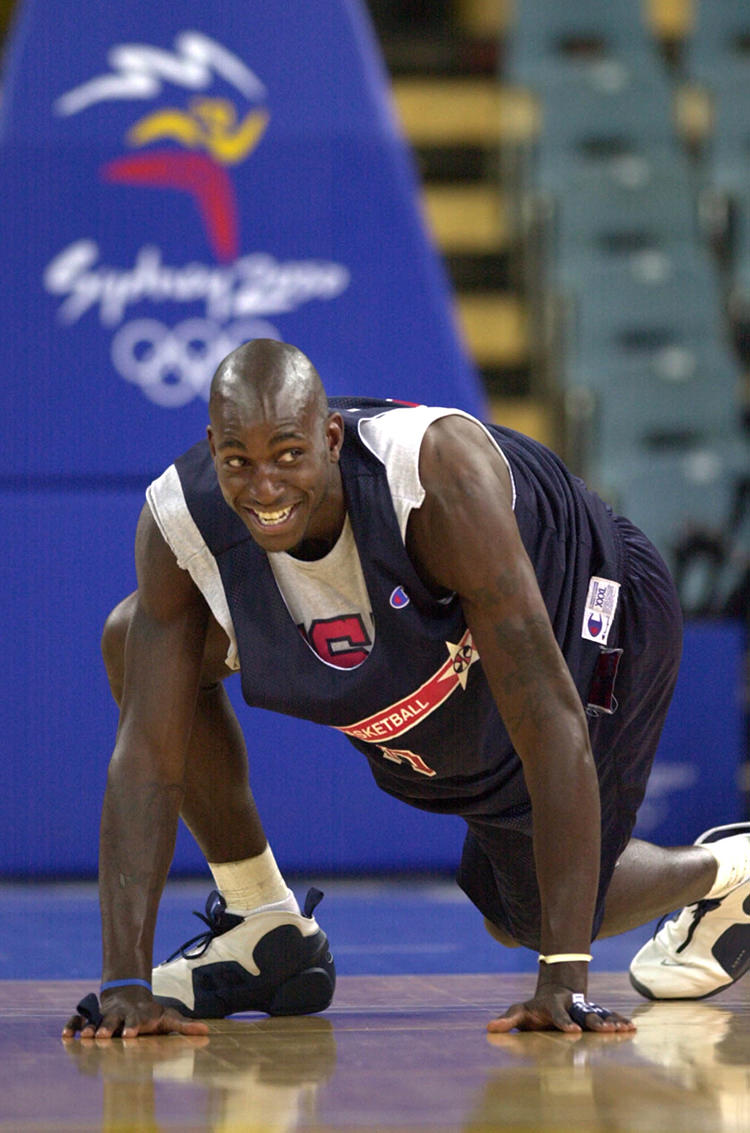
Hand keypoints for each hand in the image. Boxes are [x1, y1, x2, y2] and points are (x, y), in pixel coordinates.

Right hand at [62, 990, 209, 1039]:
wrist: (130, 992)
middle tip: (106, 1035)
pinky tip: (67, 1036)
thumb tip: (207, 1032)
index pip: (136, 1021)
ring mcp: (105, 1015)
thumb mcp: (168, 1018)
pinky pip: (80, 1020)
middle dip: (110, 1027)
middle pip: (114, 1019)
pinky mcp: (93, 1017)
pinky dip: (73, 1025)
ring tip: (88, 1037)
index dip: (134, 1026)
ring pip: (96, 1020)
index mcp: (138, 1016)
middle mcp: (120, 1015)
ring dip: (91, 1027)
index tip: (132, 1034)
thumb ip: (184, 1026)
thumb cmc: (151, 1012)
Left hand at [487, 986, 634, 1033]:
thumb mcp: (519, 1011)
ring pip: (598, 1013)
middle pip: (583, 1013)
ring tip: (624, 1029)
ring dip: (611, 1021)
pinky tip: (631, 1028)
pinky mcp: (593, 1012)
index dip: (564, 1022)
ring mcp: (583, 1008)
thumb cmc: (535, 1008)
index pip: (557, 1014)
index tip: (572, 1032)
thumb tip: (489, 1028)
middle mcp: (571, 1005)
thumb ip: (507, 1020)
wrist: (555, 990)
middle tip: (603, 1030)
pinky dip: (618, 1021)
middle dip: (593, 1021)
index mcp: (552, 1005)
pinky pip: (608, 1016)